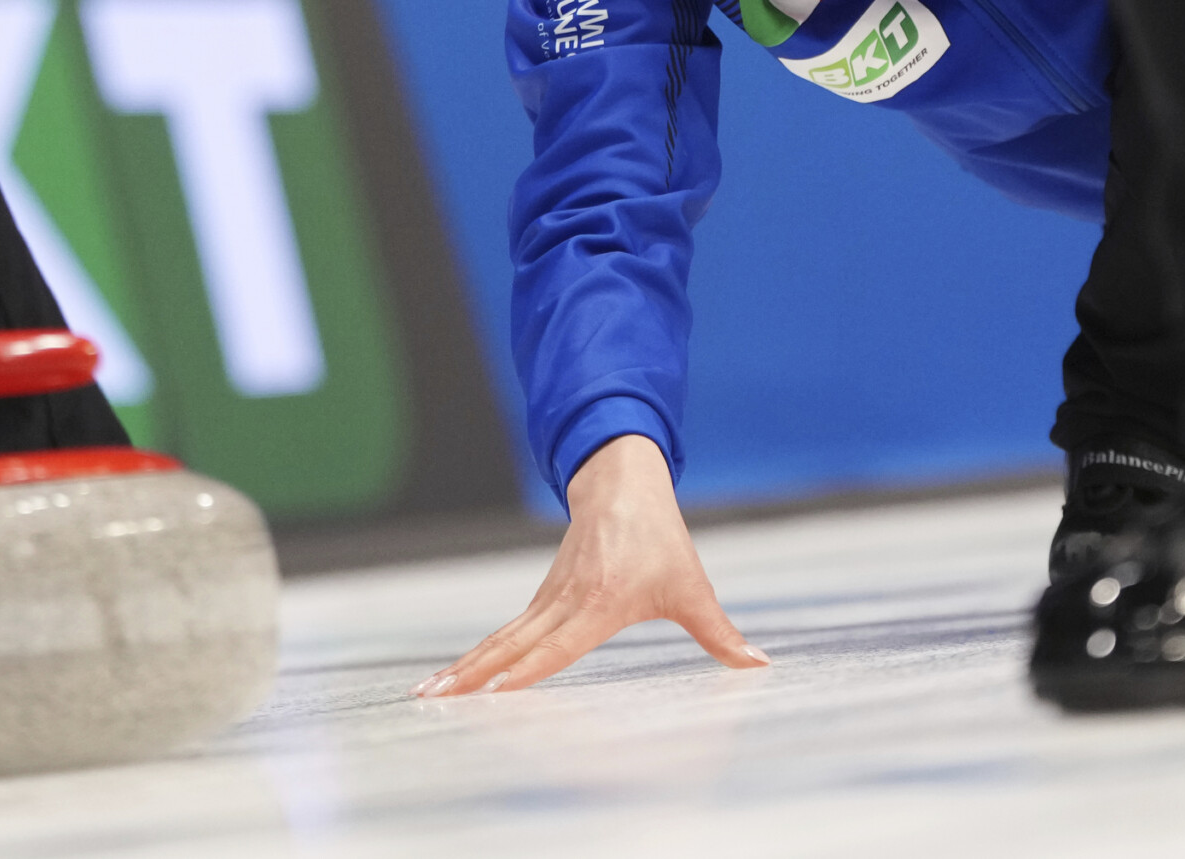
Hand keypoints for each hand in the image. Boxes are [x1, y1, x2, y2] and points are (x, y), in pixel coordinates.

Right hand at [414, 435, 767, 696]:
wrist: (621, 484)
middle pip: (512, 645)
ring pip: (499, 640)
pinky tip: (453, 678)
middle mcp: (566, 603)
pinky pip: (504, 634)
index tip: (498, 691)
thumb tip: (758, 665)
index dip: (531, 669)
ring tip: (426, 694)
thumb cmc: (659, 539)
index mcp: (600, 603)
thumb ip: (719, 633)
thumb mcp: (692, 587)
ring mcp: (547, 599)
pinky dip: (475, 656)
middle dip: (473, 675)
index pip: (560, 645)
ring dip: (463, 667)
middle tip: (436, 700)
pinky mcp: (541, 599)